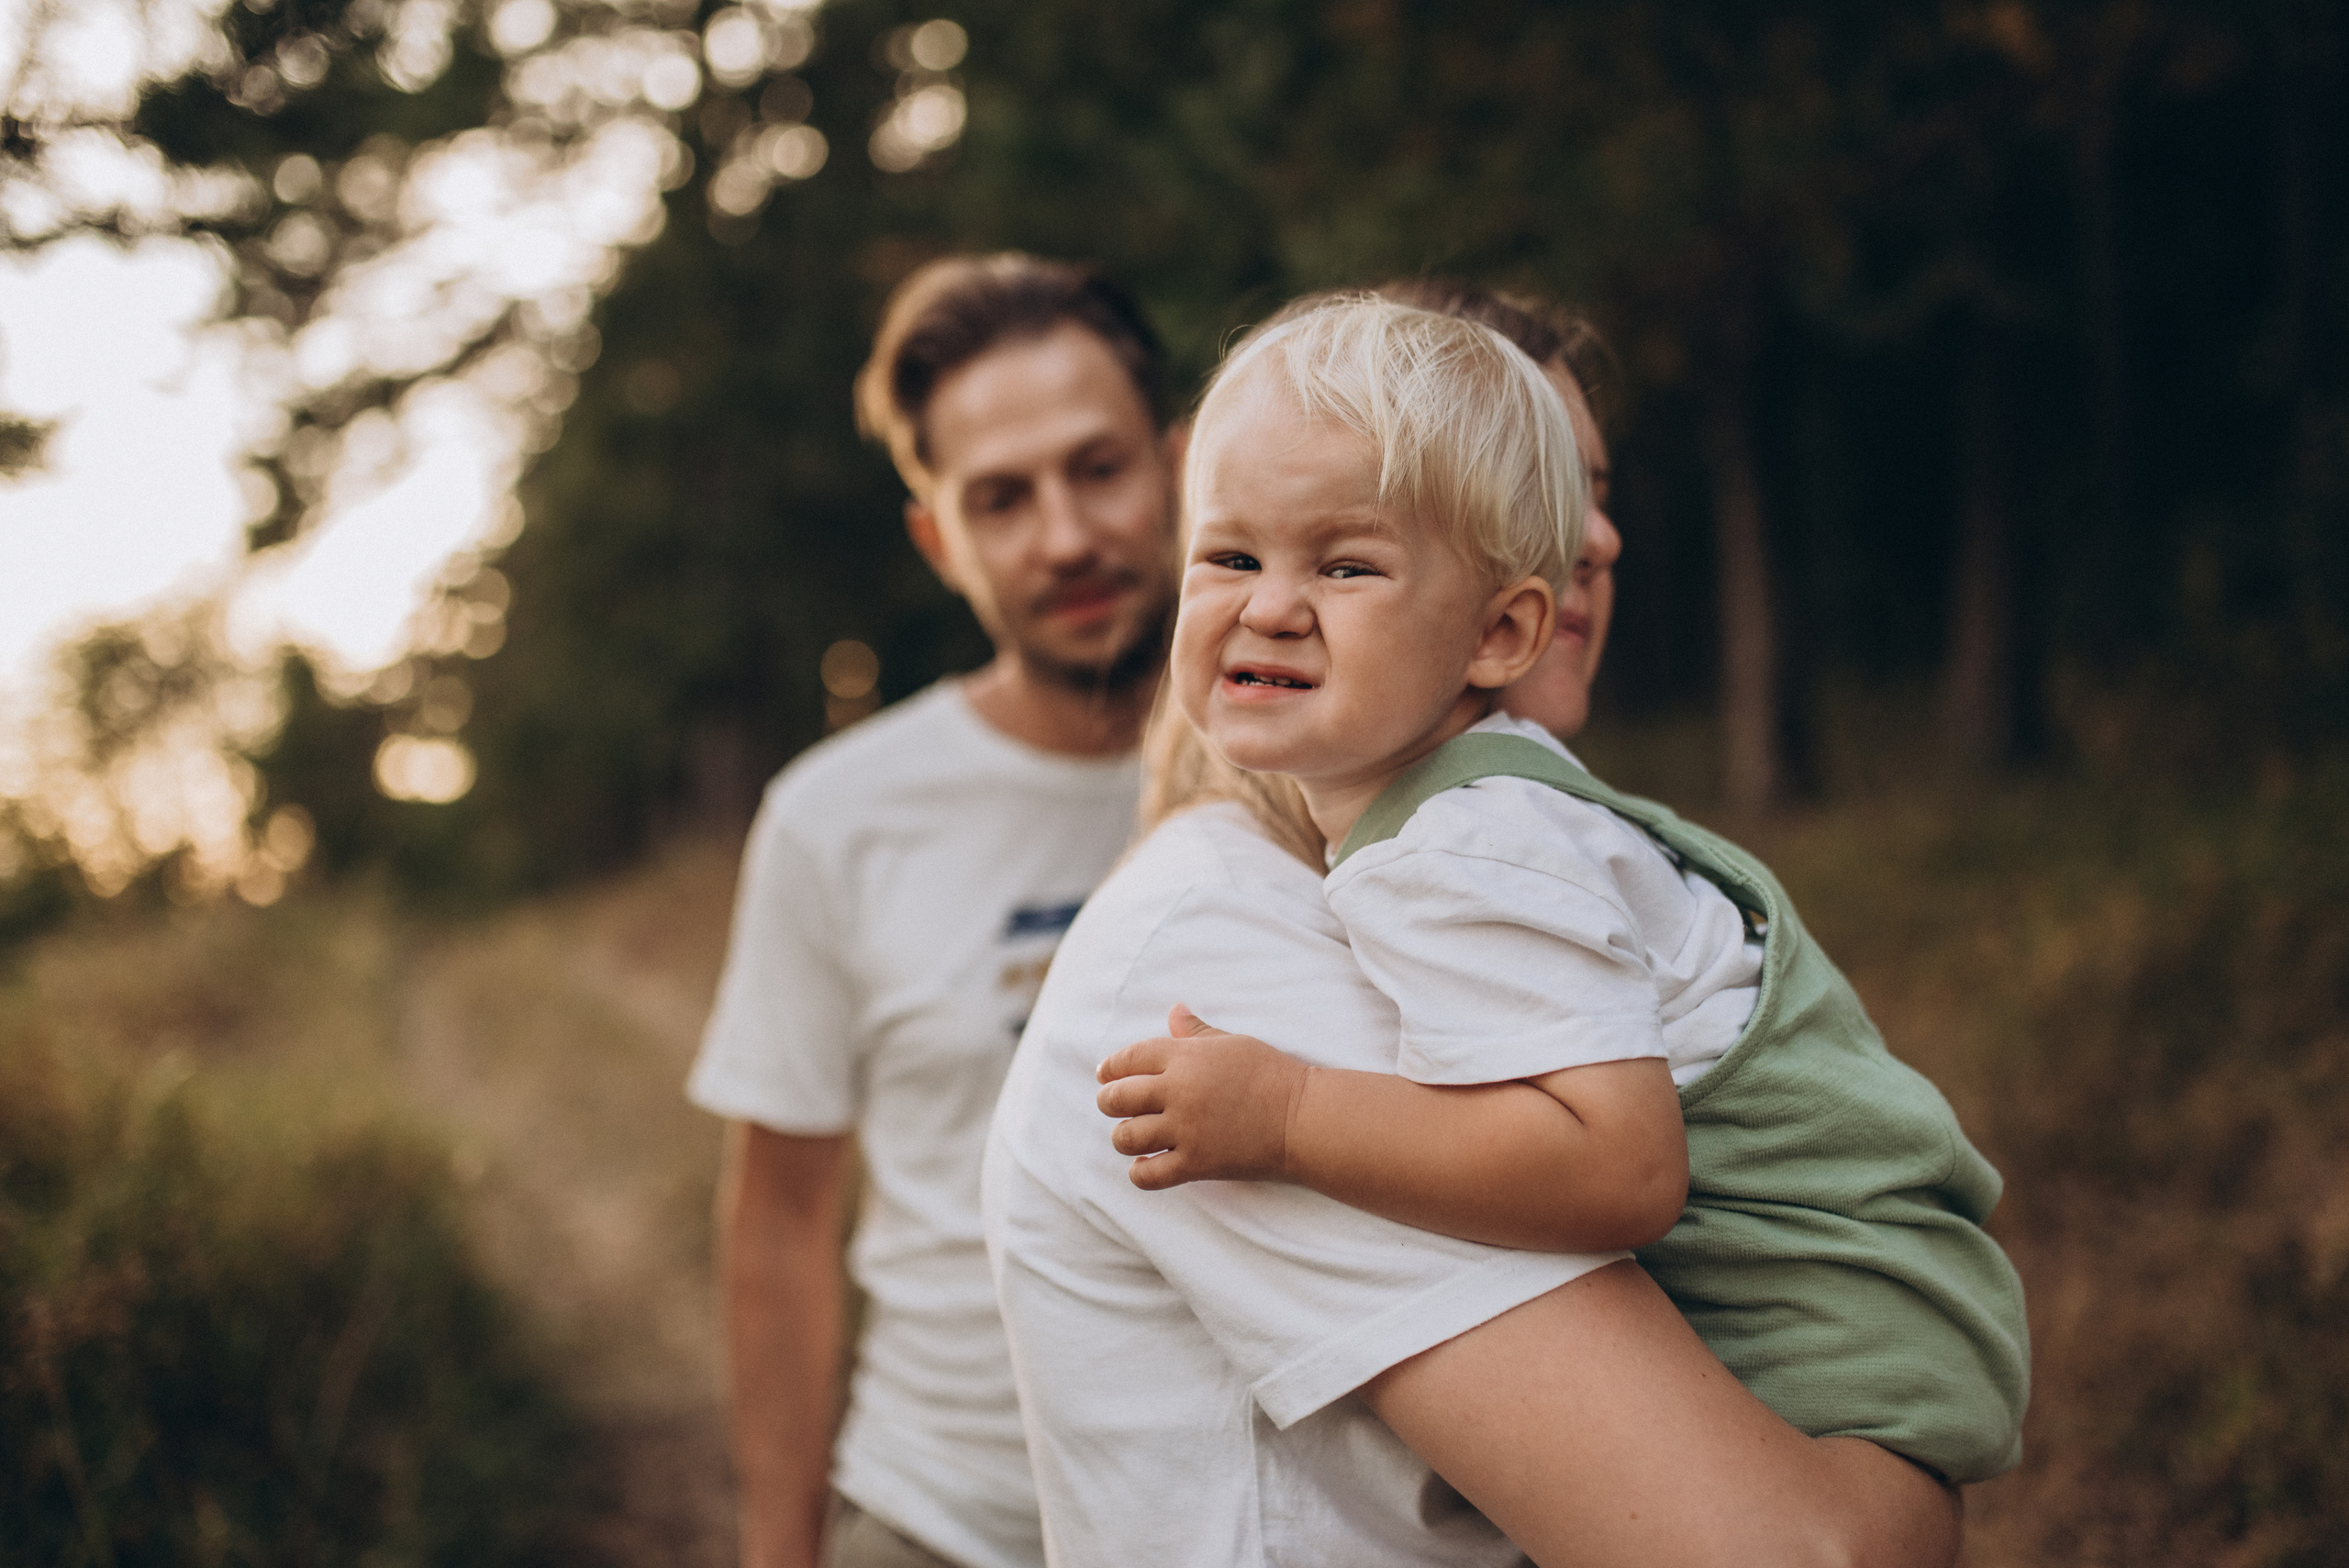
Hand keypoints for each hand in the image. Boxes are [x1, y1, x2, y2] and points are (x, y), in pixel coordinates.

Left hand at [1095, 1004, 1310, 1189]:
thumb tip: (1175, 1011)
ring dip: (1123, 1137)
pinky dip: (1140, 1173)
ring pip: (1127, 1137)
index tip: (1104, 1075)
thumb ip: (1195, 1032)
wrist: (1302, 1118)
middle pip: (1118, 1098)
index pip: (1130, 1059)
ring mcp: (1186, 1130)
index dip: (1111, 1068)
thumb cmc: (1270, 1074)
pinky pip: (1150, 1175)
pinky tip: (1144, 1166)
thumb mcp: (1231, 1043)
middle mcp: (1178, 1092)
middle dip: (1108, 1102)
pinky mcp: (1196, 1163)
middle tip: (1111, 1106)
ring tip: (1131, 1136)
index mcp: (1185, 1057)